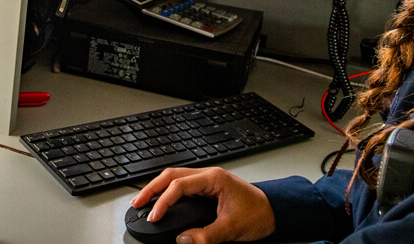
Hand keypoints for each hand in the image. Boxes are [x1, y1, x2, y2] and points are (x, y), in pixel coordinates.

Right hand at [131, 167, 275, 243]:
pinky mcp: (208, 189)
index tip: (154, 216)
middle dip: (151, 189)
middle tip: (137, 204)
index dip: (163, 201)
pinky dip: (168, 192)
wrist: (275, 211)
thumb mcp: (233, 228)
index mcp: (214, 179)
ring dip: (158, 188)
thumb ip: (207, 235)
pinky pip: (182, 186)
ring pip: (175, 178)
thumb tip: (184, 239)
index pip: (179, 186)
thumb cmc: (259, 213)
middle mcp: (209, 176)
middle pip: (171, 175)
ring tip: (144, 202)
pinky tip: (162, 201)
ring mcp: (208, 181)